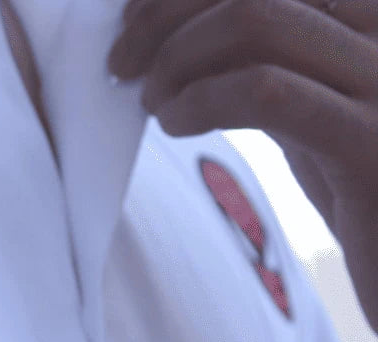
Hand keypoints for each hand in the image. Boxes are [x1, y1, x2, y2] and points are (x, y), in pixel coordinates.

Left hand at [107, 0, 377, 334]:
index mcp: (365, 16)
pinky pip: (267, 93)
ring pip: (259, 21)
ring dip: (179, 57)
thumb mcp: (316, 111)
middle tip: (121, 64)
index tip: (131, 18)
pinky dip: (203, 99)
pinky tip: (176, 122)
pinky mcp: (368, 143)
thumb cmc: (364, 192)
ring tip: (151, 100)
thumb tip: (183, 42)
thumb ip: (271, 67)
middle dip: (167, 15)